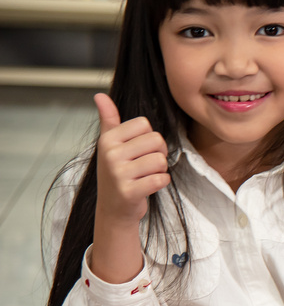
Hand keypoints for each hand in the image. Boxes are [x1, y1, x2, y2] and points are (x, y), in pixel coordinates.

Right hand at [91, 93, 170, 283]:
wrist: (114, 209)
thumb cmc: (117, 173)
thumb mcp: (110, 145)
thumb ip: (109, 120)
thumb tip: (99, 95)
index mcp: (108, 139)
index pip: (145, 124)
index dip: (150, 138)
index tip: (139, 151)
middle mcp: (110, 154)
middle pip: (157, 141)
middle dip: (158, 154)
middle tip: (145, 166)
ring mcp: (118, 174)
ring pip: (161, 161)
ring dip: (160, 170)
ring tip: (145, 176)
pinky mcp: (129, 192)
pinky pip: (161, 179)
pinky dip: (161, 183)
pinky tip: (148, 187)